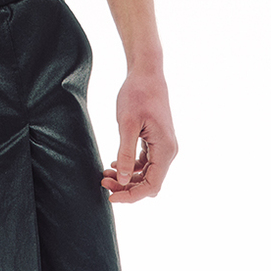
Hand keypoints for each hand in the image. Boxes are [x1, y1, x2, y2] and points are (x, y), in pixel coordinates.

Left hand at [101, 53, 177, 203]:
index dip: (131, 196)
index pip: (152, 185)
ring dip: (127, 179)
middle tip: (102, 182)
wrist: (146, 73)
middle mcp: (168, 151)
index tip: (110, 197)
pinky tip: (114, 164)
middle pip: (149, 183)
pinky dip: (131, 168)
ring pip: (147, 175)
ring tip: (104, 174)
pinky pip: (145, 164)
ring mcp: (163, 147)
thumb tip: (123, 181)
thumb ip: (126, 154)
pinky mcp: (156, 141)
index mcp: (165, 149)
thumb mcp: (127, 124)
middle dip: (127, 187)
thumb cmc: (137, 94)